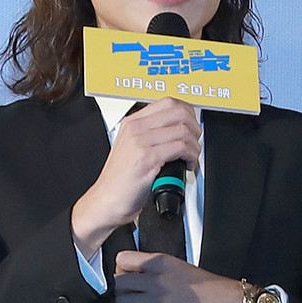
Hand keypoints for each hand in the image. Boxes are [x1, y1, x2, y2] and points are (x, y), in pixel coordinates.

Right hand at [72, 98, 200, 258]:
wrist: (106, 200)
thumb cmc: (120, 179)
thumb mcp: (132, 147)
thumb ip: (151, 134)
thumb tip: (178, 130)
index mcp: (132, 122)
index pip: (168, 102)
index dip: (188, 112)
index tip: (192, 125)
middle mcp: (136, 128)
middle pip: (179, 112)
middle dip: (195, 127)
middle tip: (195, 141)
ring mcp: (140, 142)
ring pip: (183, 130)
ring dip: (195, 145)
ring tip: (191, 156)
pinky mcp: (147, 158)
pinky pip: (180, 147)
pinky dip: (191, 156)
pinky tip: (187, 165)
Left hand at [113, 251, 243, 302]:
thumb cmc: (208, 286)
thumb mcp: (178, 265)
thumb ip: (155, 267)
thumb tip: (136, 273)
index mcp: (159, 262)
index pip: (122, 259)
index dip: (121, 269)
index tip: (127, 275)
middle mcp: (154, 279)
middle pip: (118, 283)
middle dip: (123, 291)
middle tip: (132, 295)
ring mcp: (156, 300)